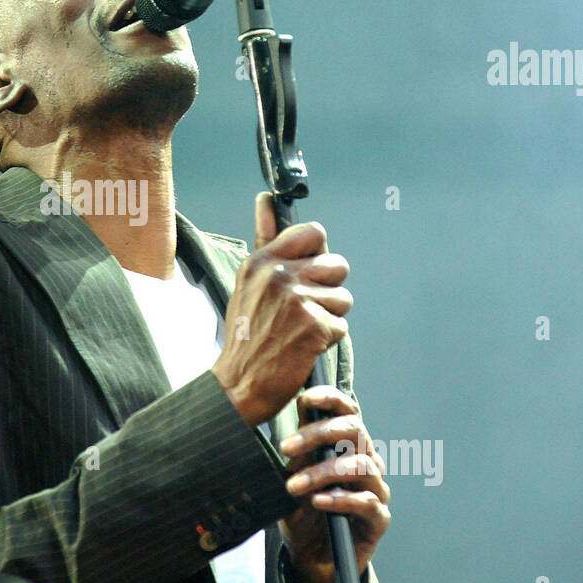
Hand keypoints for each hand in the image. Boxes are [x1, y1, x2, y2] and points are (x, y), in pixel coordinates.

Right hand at [212, 191, 351, 426]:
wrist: (239, 384)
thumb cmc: (246, 334)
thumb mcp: (247, 281)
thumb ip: (266, 239)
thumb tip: (266, 198)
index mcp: (263, 260)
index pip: (313, 232)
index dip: (318, 252)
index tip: (308, 270)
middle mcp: (280, 275)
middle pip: (337, 264)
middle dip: (328, 288)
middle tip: (304, 308)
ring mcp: (298, 300)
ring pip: (343, 297)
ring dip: (329, 316)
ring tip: (301, 329)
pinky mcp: (315, 326)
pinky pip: (341, 325)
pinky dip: (327, 339)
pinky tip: (303, 346)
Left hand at [277, 385, 390, 582]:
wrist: (311, 557)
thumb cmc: (303, 512)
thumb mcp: (292, 476)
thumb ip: (296, 449)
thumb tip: (288, 411)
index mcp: (348, 446)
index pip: (347, 412)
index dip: (330, 399)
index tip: (306, 398)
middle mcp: (367, 462)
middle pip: (356, 432)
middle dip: (319, 434)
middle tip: (287, 448)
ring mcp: (376, 489)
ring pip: (360, 467)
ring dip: (322, 473)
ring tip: (294, 486)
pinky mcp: (379, 518)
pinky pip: (366, 502)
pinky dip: (339, 499)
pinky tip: (318, 501)